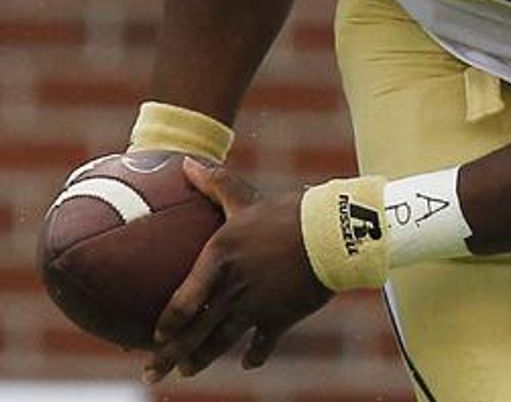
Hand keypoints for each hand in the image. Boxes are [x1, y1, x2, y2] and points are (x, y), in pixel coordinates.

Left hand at [142, 158, 332, 382]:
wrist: (332, 234)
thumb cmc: (287, 213)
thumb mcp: (245, 197)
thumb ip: (214, 183)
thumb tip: (186, 162)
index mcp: (218, 259)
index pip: (183, 301)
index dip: (167, 323)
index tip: (155, 337)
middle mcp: (233, 288)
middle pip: (196, 330)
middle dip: (171, 356)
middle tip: (153, 373)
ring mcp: (257, 306)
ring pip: (223, 341)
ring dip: (203, 358)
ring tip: (189, 370)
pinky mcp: (282, 316)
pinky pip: (263, 343)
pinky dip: (255, 355)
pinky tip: (248, 363)